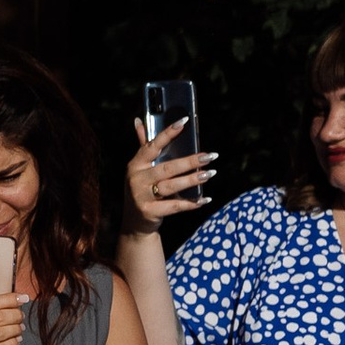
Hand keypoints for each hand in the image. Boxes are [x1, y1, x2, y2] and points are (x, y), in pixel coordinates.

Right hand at [124, 117, 213, 235]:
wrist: (134, 223)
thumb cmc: (142, 190)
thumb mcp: (139, 169)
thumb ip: (144, 146)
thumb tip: (138, 121)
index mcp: (135, 165)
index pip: (152, 146)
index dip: (167, 133)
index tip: (183, 121)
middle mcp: (136, 179)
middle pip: (167, 168)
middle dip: (190, 161)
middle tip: (210, 156)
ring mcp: (142, 196)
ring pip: (171, 186)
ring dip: (192, 180)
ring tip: (210, 173)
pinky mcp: (149, 212)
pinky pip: (174, 206)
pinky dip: (191, 203)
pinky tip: (205, 199)